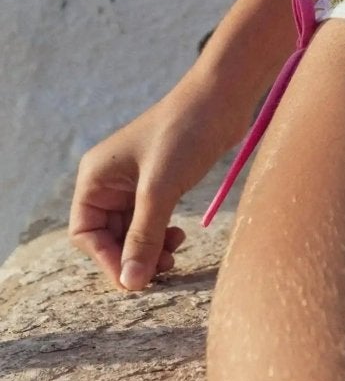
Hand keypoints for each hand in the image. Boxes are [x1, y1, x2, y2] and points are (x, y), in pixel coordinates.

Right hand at [68, 77, 247, 294]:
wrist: (223, 97)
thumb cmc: (185, 133)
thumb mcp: (160, 189)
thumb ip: (143, 237)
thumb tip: (130, 284)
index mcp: (96, 177)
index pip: (85, 234)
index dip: (106, 259)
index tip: (134, 280)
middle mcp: (109, 180)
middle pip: (109, 237)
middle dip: (132, 256)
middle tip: (163, 269)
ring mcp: (134, 182)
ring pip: (132, 232)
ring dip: (149, 249)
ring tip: (174, 255)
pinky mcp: (160, 182)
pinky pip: (151, 221)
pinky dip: (161, 234)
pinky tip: (180, 237)